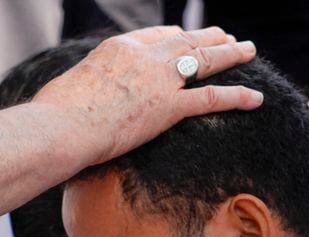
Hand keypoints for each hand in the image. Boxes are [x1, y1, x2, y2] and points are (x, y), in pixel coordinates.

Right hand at [31, 25, 261, 165]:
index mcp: (117, 49)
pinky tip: (256, 98)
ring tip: (249, 50)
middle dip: (208, 37)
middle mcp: (142, 57)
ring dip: (230, 54)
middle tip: (227, 36)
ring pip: (203, 60)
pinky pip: (211, 98)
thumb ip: (89, 87)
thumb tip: (83, 99)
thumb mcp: (70, 89)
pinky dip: (237, 96)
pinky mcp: (168, 107)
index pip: (154, 36)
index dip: (174, 37)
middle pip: (184, 41)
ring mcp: (158, 80)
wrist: (58, 128)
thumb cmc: (53, 117)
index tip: (186, 37)